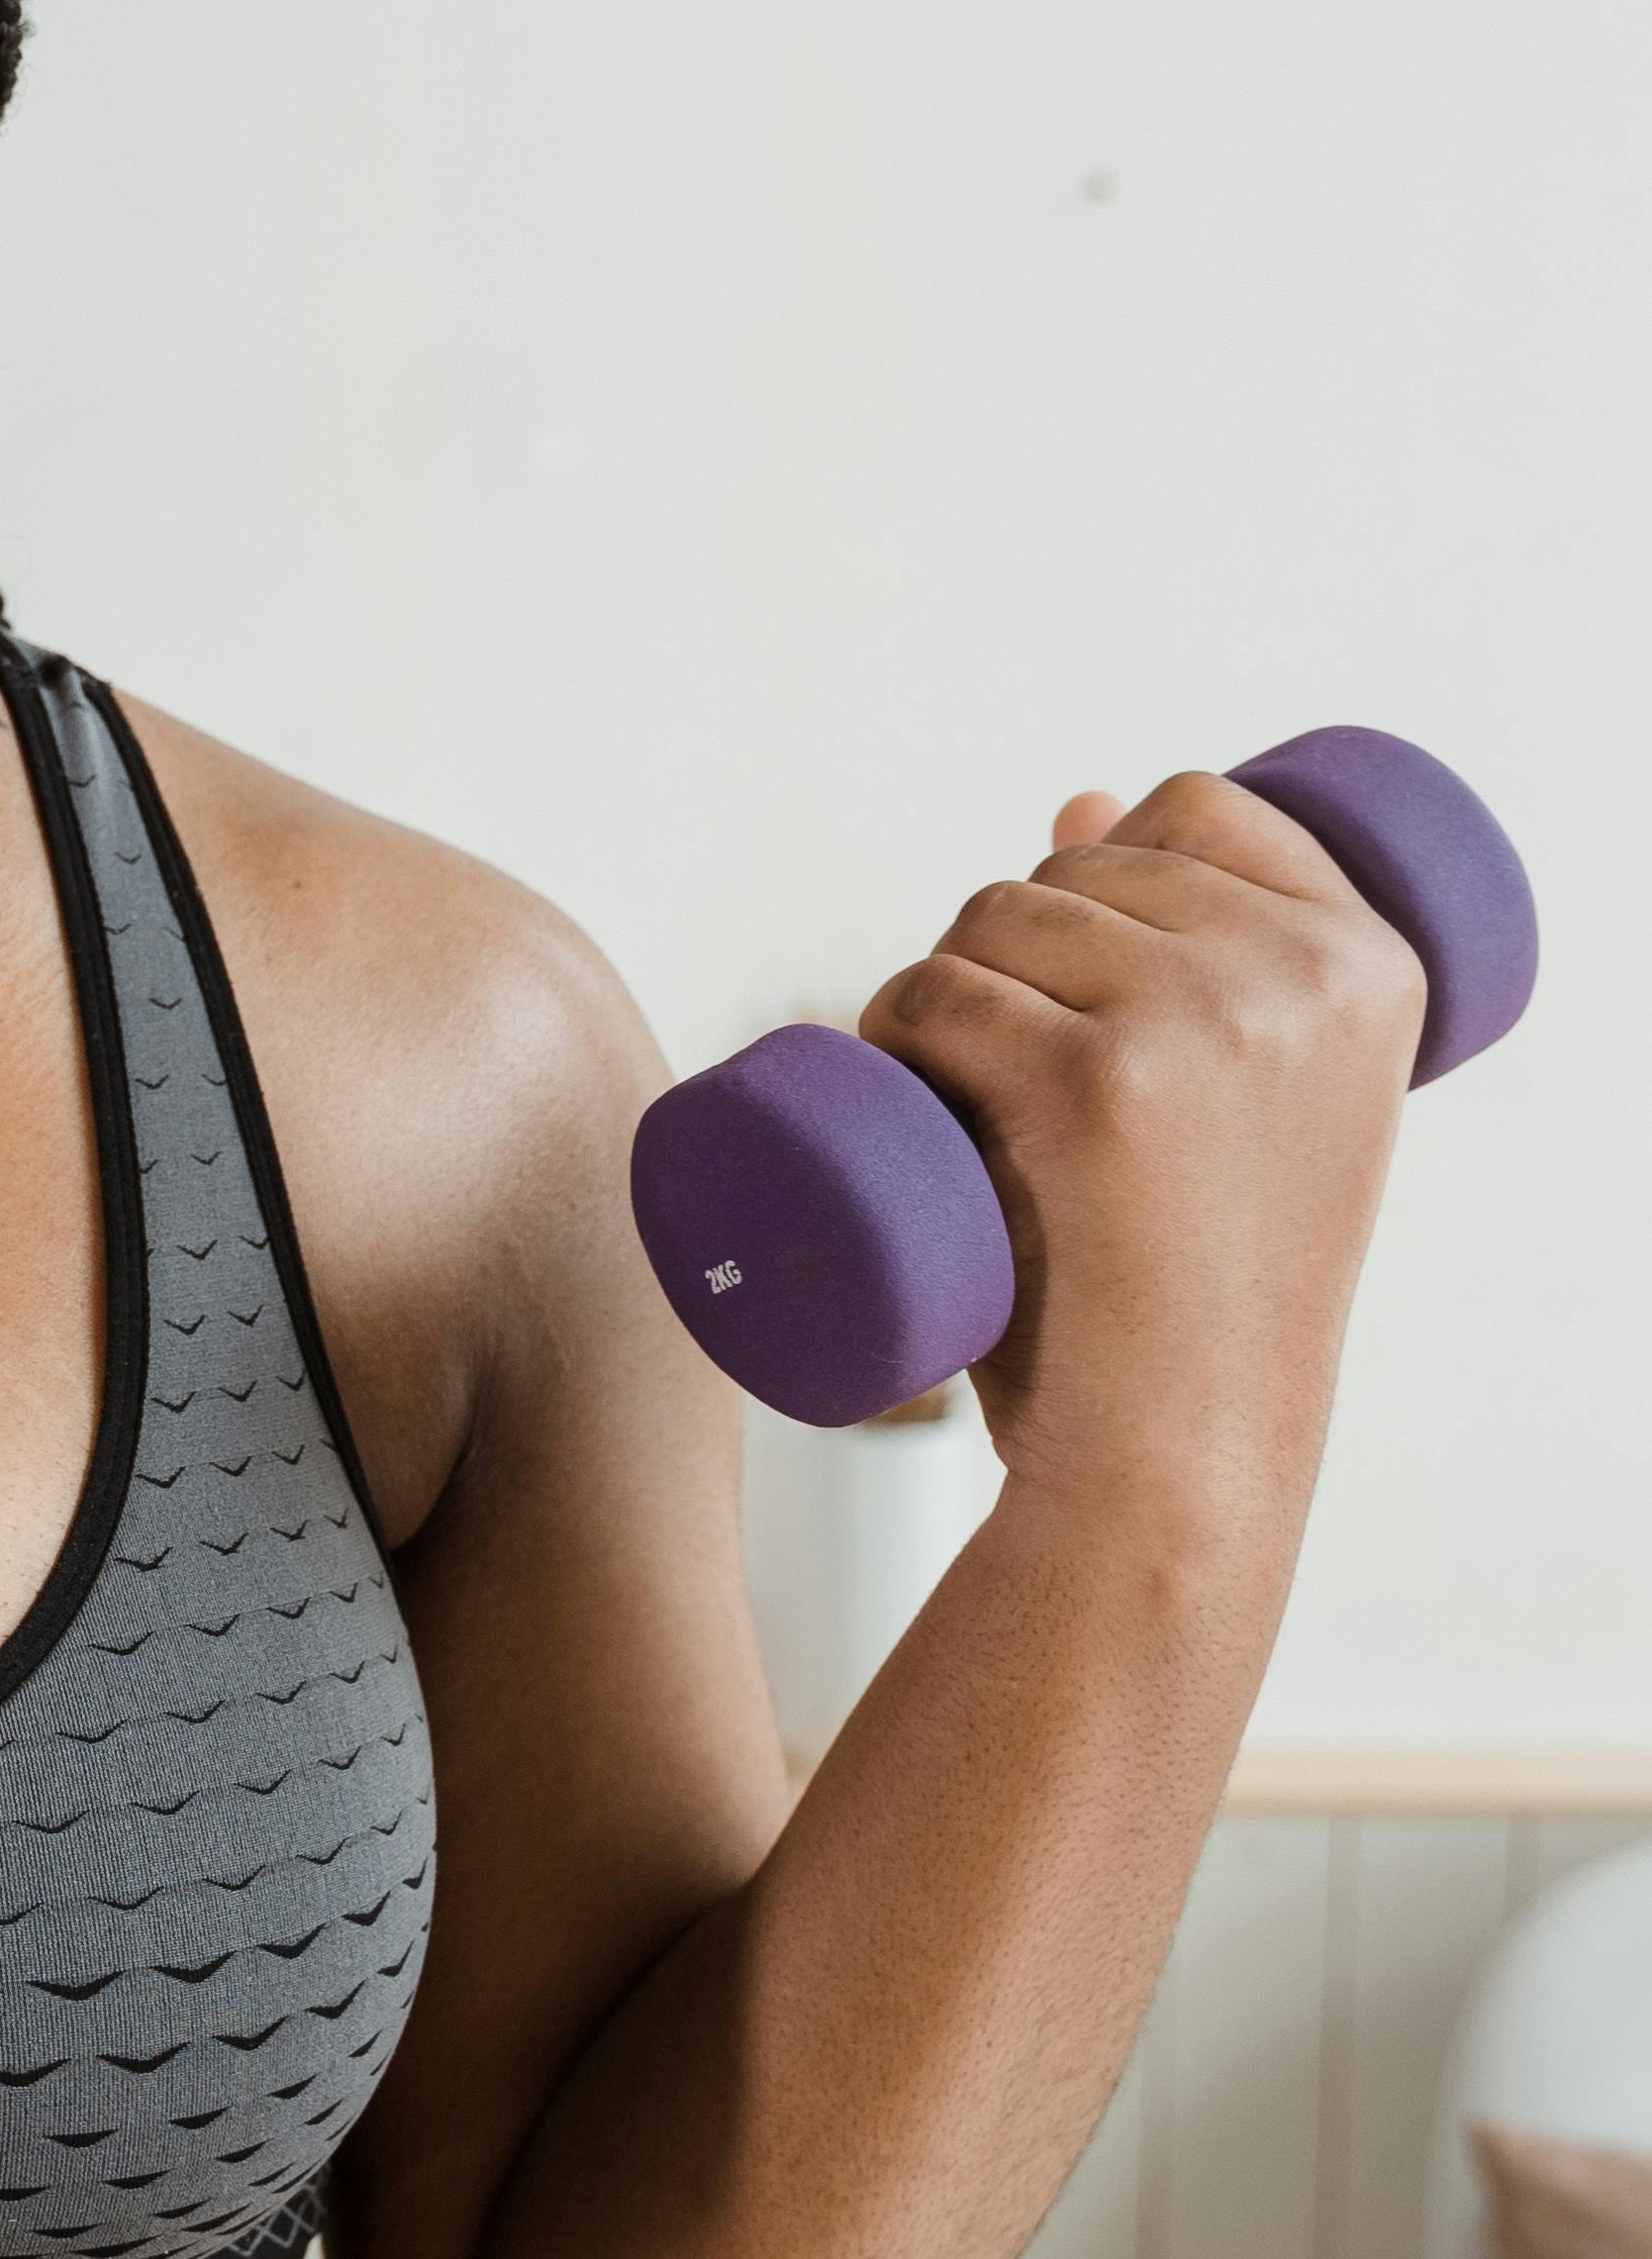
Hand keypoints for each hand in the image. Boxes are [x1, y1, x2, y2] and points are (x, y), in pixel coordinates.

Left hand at [856, 772, 1427, 1533]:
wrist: (1181, 1459)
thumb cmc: (1200, 1289)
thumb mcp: (1249, 1106)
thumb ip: (1195, 949)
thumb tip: (1077, 799)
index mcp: (1372, 967)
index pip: (1201, 806)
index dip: (1108, 862)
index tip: (1084, 978)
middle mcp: (1304, 975)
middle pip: (1074, 864)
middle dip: (1007, 946)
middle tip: (1008, 1078)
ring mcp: (1203, 1019)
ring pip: (991, 919)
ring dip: (937, 991)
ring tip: (961, 1100)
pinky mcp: (1096, 1085)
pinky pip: (935, 996)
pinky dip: (887, 1035)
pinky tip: (903, 1099)